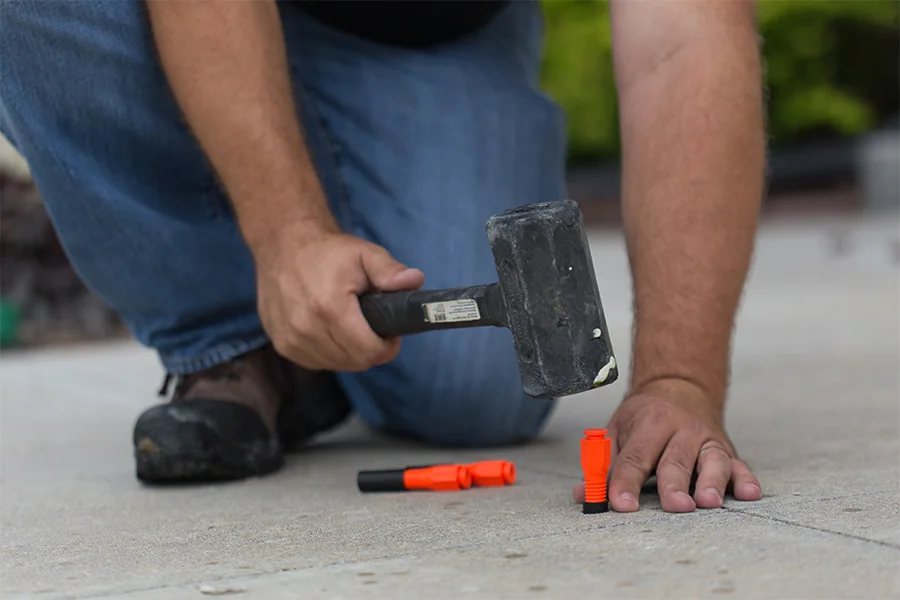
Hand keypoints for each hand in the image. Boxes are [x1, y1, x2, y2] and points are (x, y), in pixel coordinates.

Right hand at [252, 221, 423, 370]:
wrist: (283, 247)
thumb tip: (414, 281)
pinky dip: (332, 352)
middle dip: (371, 348)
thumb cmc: (329, 252)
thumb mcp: (364, 253)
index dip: (387, 347)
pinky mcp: (283, 346)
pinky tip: (333, 331)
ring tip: (352, 326)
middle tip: (373, 326)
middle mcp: (306, 328)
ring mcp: (291, 340)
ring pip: (338, 364)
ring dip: (351, 352)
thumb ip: (389, 270)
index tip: (391, 334)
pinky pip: (319, 362)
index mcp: (329, 308)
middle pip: (356, 361)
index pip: (369, 351)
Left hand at [574, 379, 760, 511]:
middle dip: (675, 484)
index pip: (635, 457)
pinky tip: (747, 494)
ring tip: (709, 501)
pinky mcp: (727, 450)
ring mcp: (706, 440)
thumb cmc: (645, 417)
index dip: (626, 482)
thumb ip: (604, 464)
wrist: (680, 387)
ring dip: (712, 482)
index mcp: (649, 424)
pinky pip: (739, 465)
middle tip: (674, 505)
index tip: (620, 505)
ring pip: (711, 461)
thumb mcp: (619, 430)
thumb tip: (584, 494)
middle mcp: (680, 430)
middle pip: (676, 460)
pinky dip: (745, 479)